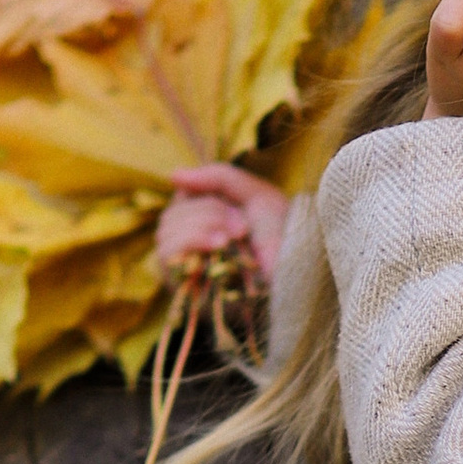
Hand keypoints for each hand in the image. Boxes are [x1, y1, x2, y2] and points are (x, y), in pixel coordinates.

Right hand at [155, 163, 287, 284]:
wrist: (296, 275)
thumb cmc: (282, 237)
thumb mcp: (257, 195)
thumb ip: (219, 177)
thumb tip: (173, 175)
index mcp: (207, 223)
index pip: (181, 197)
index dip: (203, 194)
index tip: (235, 206)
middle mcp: (192, 245)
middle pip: (173, 213)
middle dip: (210, 211)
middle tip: (242, 228)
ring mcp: (186, 269)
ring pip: (167, 230)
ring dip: (203, 225)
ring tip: (233, 240)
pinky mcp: (183, 288)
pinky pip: (166, 253)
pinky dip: (191, 240)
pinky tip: (218, 245)